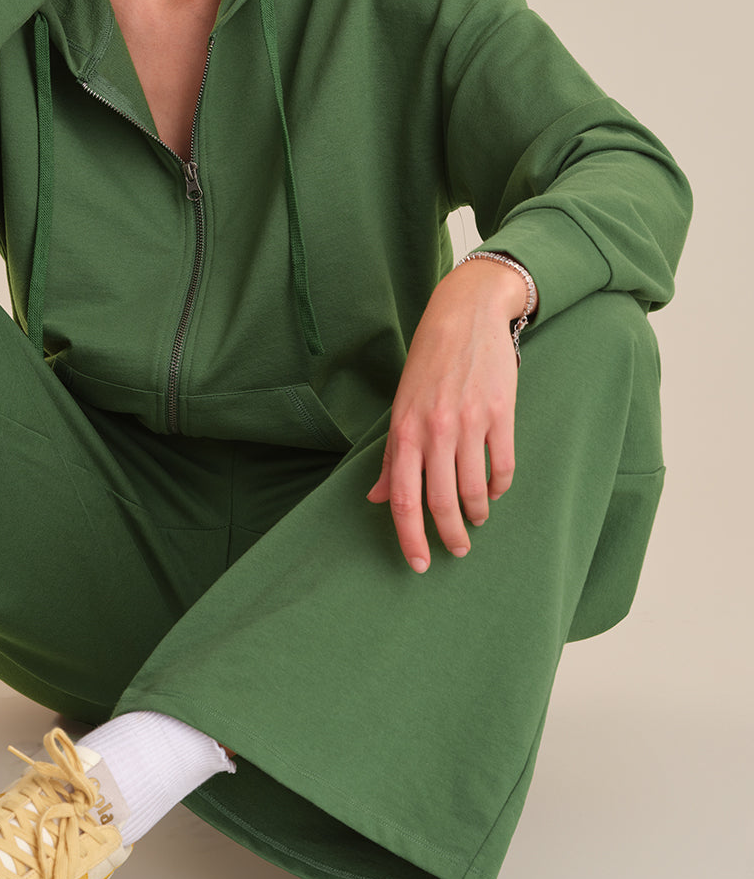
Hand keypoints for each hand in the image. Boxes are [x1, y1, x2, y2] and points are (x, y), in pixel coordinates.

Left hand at [367, 260, 528, 572]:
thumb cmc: (428, 364)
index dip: (410, 537)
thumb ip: (391, 456)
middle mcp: (435, 431)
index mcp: (405, 431)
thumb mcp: (400, 407)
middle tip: (456, 550)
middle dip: (449, 535)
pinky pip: (503, 466)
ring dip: (475, 513)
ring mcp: (470, 423)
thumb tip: (376, 499)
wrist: (464, 315)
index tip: (418, 563)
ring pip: (474, 489)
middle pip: (441, 501)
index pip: (403, 498)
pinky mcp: (501, 414)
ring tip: (474, 520)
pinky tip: (494, 491)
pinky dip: (499, 487)